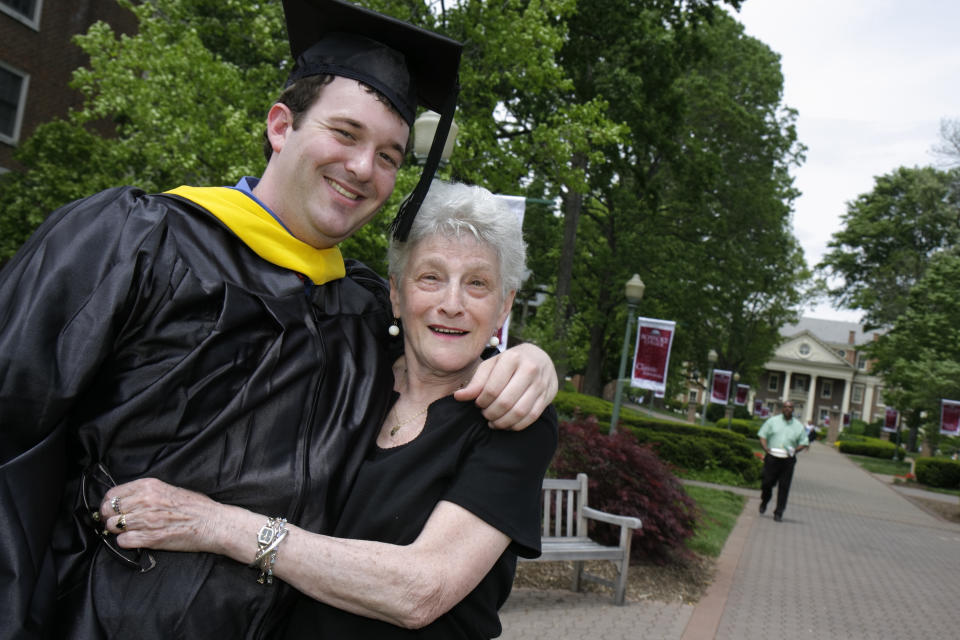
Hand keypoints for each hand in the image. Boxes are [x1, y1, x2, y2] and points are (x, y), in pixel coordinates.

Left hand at [99, 478, 223, 553]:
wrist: (213, 523)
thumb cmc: (196, 507)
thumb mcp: (170, 489)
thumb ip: (147, 492)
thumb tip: (126, 500)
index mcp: (150, 486)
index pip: (113, 494)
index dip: (108, 503)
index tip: (112, 509)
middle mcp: (146, 500)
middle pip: (109, 510)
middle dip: (109, 517)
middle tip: (117, 522)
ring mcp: (147, 520)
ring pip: (113, 526)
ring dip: (117, 530)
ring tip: (128, 531)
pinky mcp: (151, 538)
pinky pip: (123, 541)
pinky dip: (126, 542)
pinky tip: (135, 540)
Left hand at [454, 343, 557, 429]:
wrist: (539, 358)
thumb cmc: (509, 363)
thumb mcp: (491, 365)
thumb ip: (476, 381)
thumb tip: (459, 397)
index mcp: (512, 358)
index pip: (492, 389)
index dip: (481, 402)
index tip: (478, 404)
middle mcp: (529, 369)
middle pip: (505, 402)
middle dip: (490, 413)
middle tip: (485, 414)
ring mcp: (541, 383)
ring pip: (519, 412)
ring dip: (502, 422)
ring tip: (494, 421)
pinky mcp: (548, 395)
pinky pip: (531, 417)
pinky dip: (517, 425)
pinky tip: (507, 424)